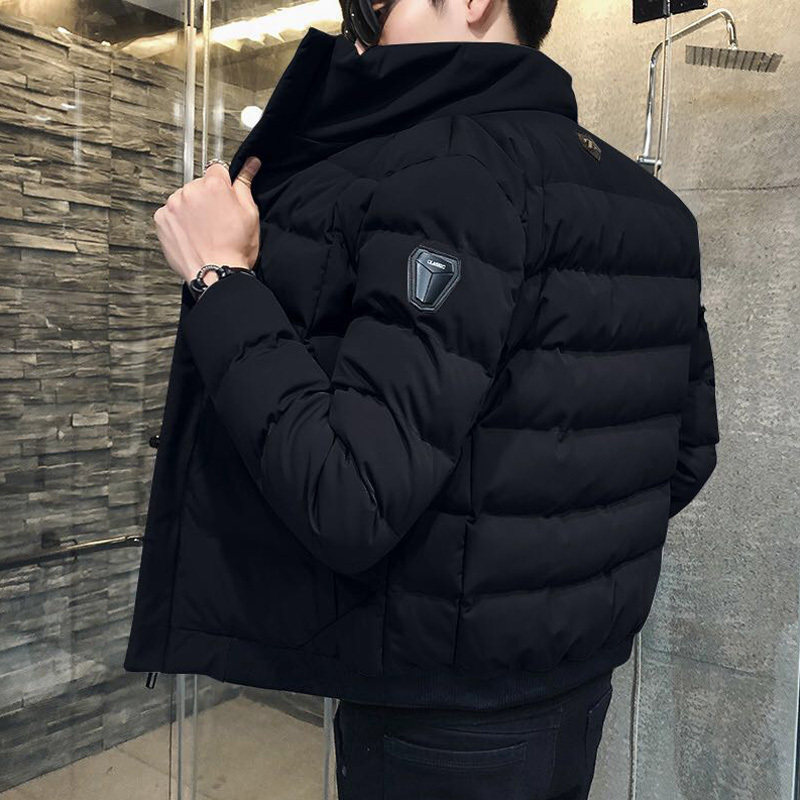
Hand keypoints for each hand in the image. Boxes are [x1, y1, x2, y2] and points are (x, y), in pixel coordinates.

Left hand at [153, 156, 262, 283]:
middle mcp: (190, 190)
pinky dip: (178, 223)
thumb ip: (245, 184)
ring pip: (183, 200)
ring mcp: (173, 205)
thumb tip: (250, 164)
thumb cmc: (235, 248)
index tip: (224, 200)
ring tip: (204, 232)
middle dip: (206, 199)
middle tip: (217, 221)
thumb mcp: (250, 214)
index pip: (217, 170)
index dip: (223, 186)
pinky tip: (191, 236)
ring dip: (191, 210)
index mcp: (214, 185)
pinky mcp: (161, 220)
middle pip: (199, 186)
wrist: (217, 274)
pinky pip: (170, 214)